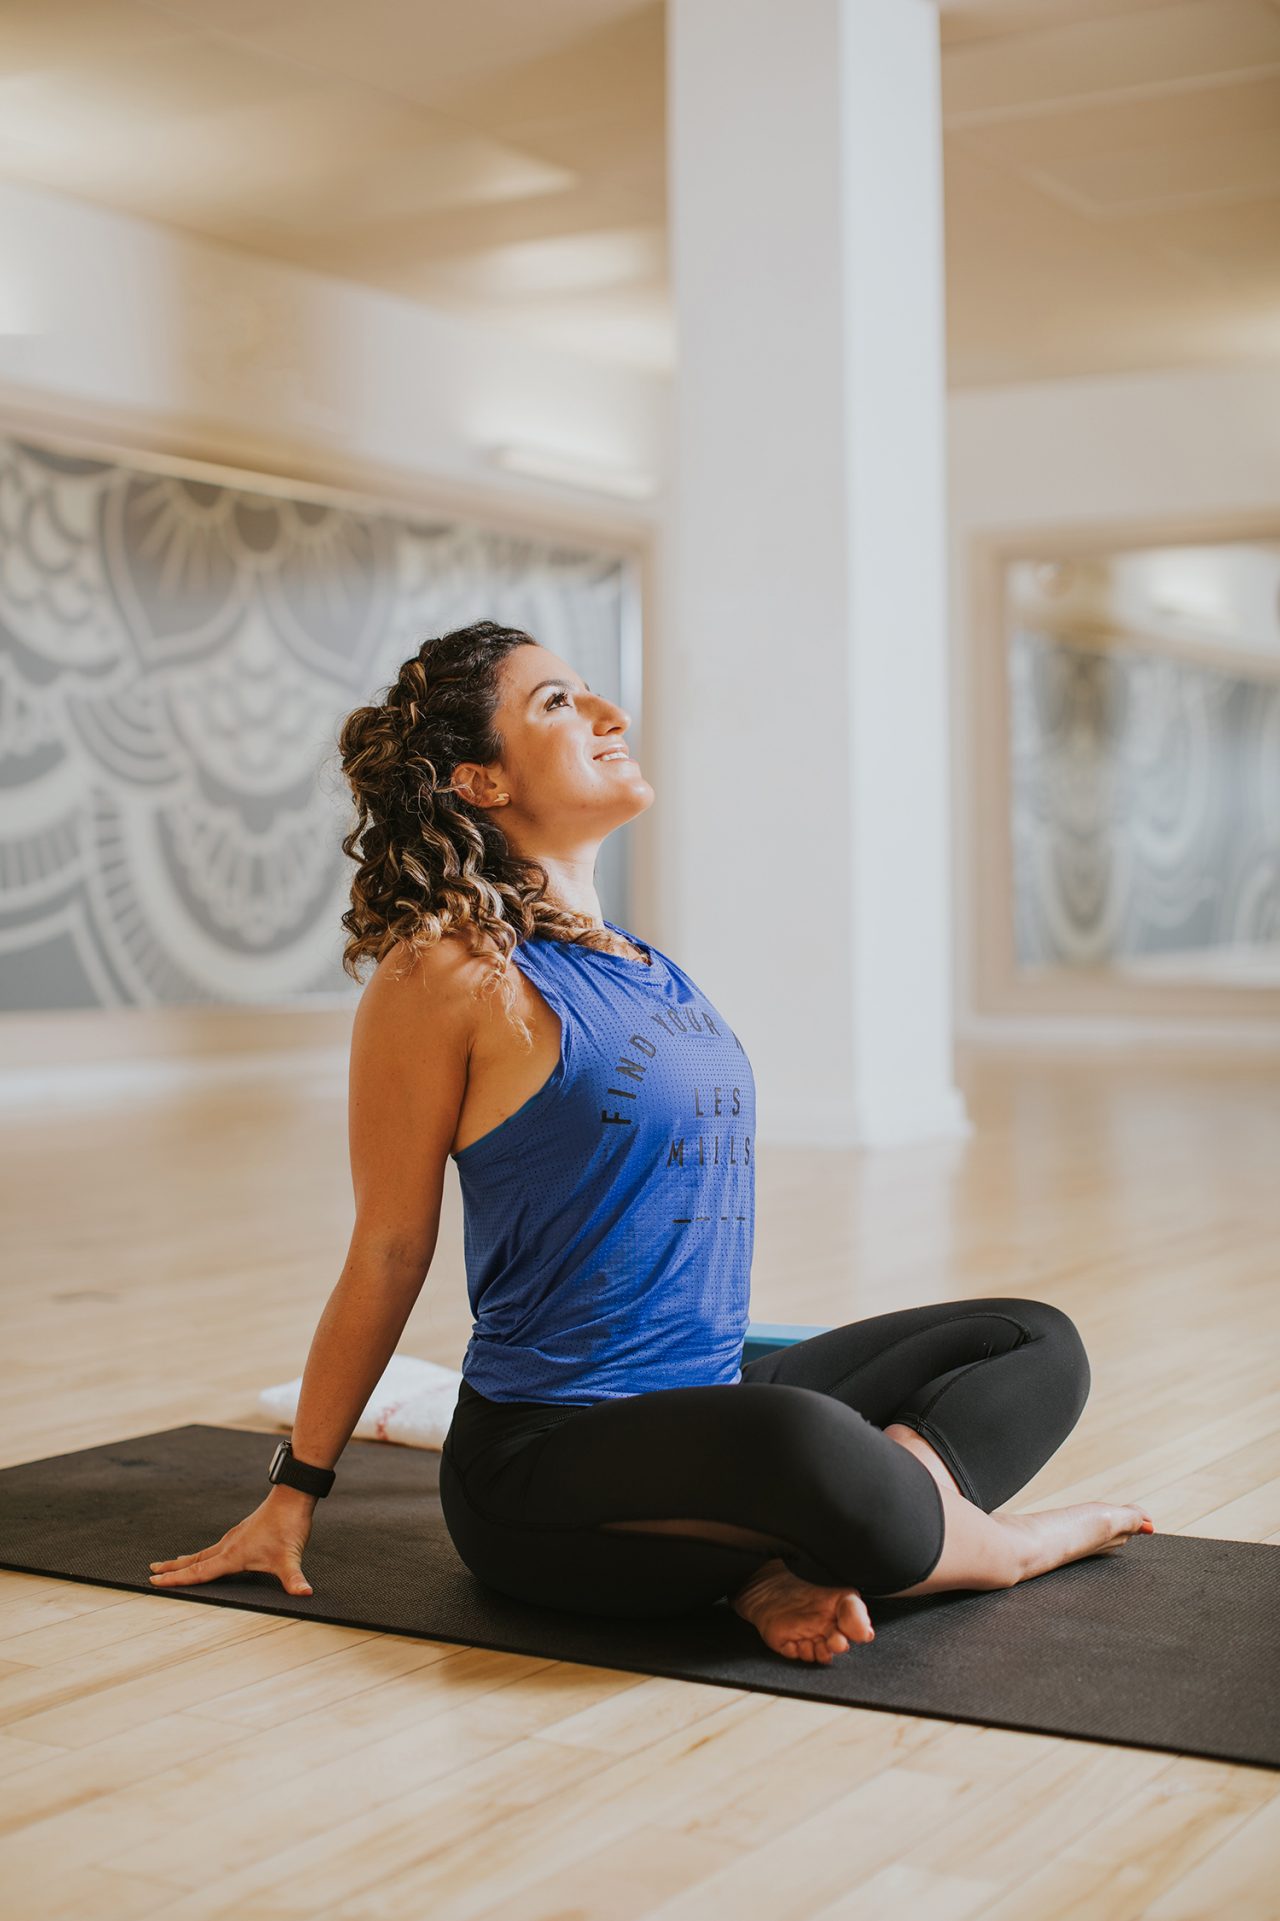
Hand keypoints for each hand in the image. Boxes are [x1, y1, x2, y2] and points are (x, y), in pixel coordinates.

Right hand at [148, 1490, 315, 1595]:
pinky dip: (203, 1555)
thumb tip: (305, 1594)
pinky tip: (209, 1556)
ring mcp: (234, 1538)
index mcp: (232, 1555)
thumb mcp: (290, 1557)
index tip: (154, 1580)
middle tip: (151, 1571)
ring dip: (185, 1560)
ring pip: (204, 1553)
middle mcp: (228, 1545)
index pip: (199, 1572)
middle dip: (172, 1568)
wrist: (292, 1497)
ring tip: (170, 1564)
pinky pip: (215, 1548)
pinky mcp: (242, 1533)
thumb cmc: (288, 1526)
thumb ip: (295, 1579)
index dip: (176, 1579)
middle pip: (194, 1560)